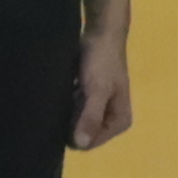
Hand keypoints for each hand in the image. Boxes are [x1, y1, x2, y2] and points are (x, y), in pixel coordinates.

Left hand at [71, 22, 137, 151]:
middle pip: (83, 134)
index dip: (74, 133)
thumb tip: (80, 144)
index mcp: (120, 122)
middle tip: (59, 105)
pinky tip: (59, 95)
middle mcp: (112, 120)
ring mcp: (100, 110)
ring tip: (58, 99)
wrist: (100, 32)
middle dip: (70, 123)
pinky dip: (65, 105)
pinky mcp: (89, 99)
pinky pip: (73, 111)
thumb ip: (90, 117)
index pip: (90, 143)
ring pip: (76, 122)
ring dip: (66, 114)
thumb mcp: (96, 90)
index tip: (61, 117)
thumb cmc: (102, 61)